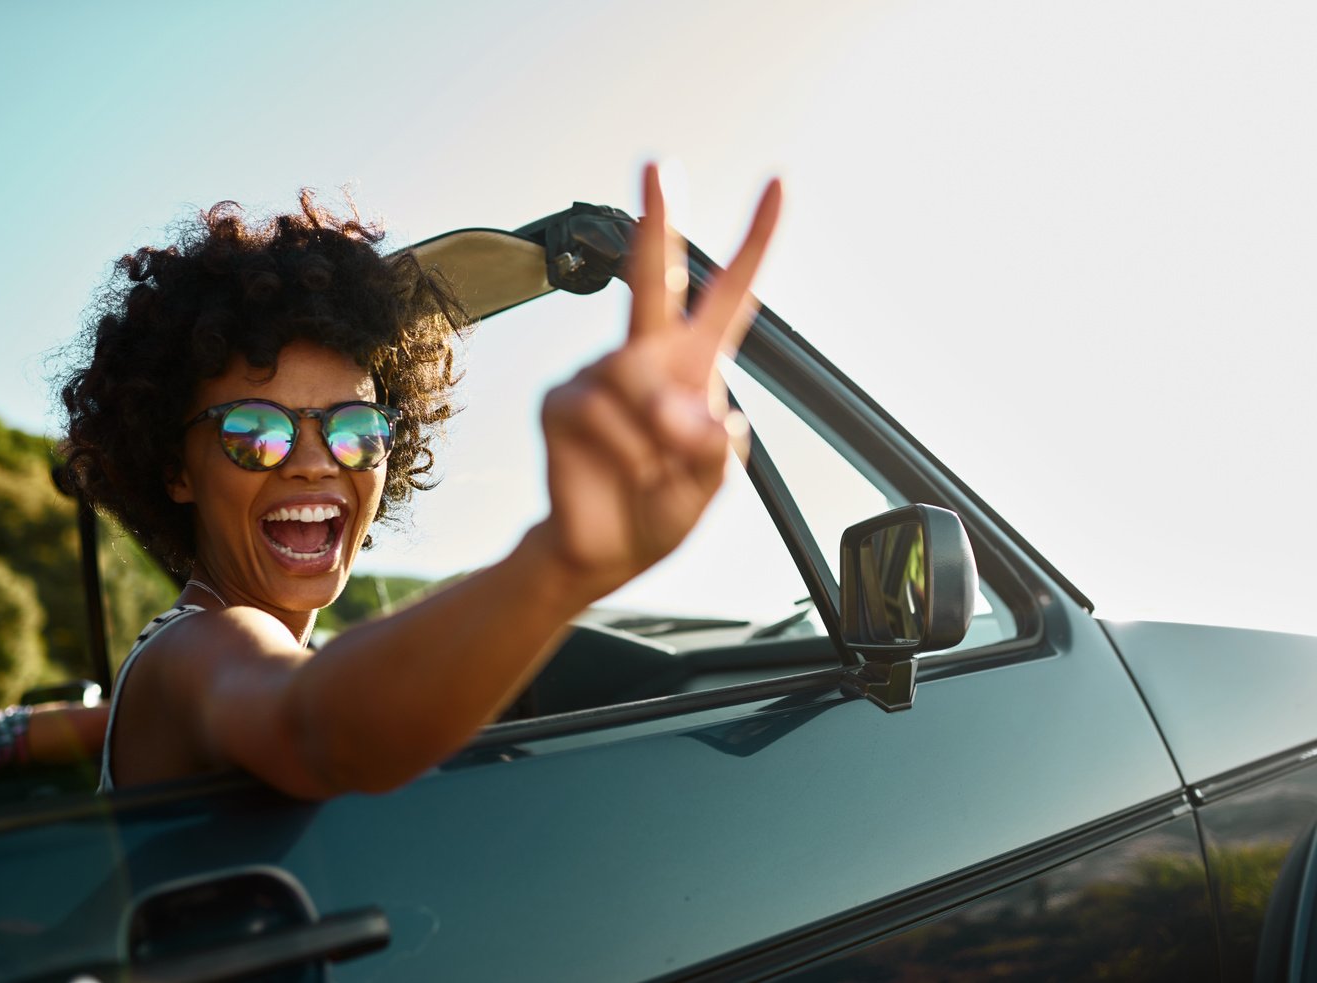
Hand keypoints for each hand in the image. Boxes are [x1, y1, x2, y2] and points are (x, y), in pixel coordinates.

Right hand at [534, 164, 782, 599]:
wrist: (603, 550)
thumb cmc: (660, 509)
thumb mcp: (711, 484)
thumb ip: (712, 447)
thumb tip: (689, 412)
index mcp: (695, 364)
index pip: (730, 293)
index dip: (756, 241)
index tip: (778, 186)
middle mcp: (647, 357)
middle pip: (656, 278)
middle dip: (659, 220)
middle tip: (660, 165)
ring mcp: (599, 375)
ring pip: (635, 382)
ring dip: (654, 438)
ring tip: (649, 472)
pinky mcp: (561, 400)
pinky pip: (596, 414)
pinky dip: (620, 452)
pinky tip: (613, 470)